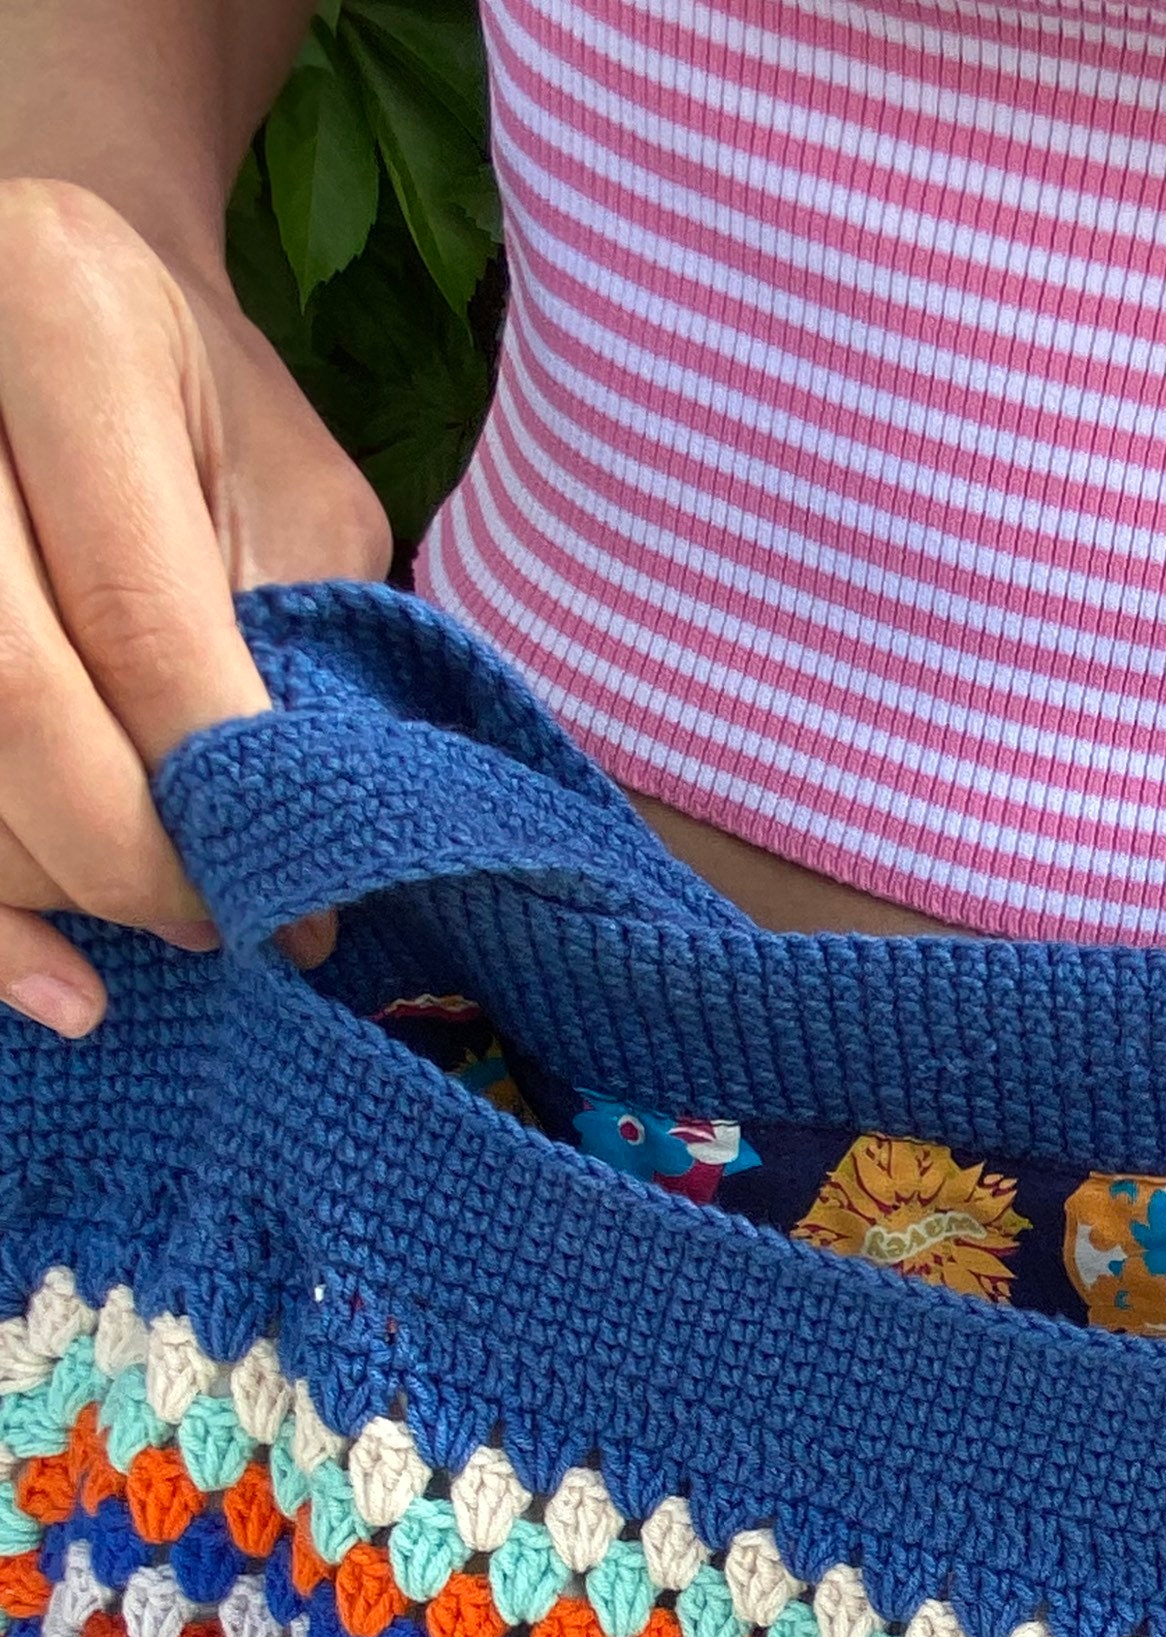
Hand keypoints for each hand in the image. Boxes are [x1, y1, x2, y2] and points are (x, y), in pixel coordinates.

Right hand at [0, 178, 390, 1034]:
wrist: (45, 291)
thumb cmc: (194, 401)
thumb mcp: (286, 486)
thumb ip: (293, 641)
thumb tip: (300, 851)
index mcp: (59, 322)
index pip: (136, 616)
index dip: (220, 787)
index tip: (296, 906)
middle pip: (1, 691)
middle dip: (117, 849)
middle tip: (210, 923)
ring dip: (38, 881)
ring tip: (135, 938)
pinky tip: (43, 980)